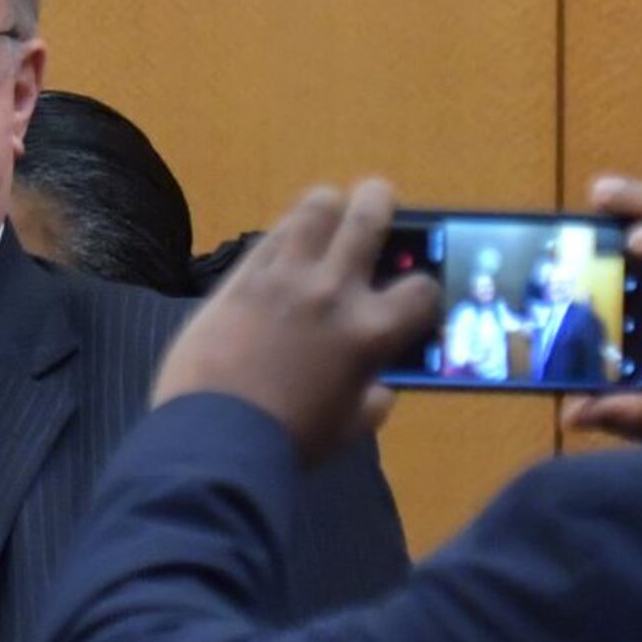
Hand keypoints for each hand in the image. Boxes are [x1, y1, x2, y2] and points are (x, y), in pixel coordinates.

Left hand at [152, 179, 445, 463]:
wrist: (217, 436)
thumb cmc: (290, 441)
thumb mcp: (349, 428)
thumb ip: (372, 401)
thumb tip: (379, 388)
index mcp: (371, 331)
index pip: (422, 288)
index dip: (424, 289)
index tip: (413, 292)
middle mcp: (334, 290)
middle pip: (368, 217)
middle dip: (380, 201)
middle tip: (378, 200)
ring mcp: (284, 276)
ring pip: (314, 208)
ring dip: (328, 205)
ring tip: (329, 212)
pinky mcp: (241, 276)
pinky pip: (270, 235)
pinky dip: (286, 232)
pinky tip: (287, 240)